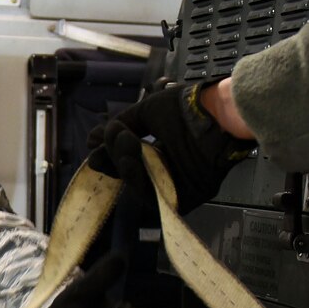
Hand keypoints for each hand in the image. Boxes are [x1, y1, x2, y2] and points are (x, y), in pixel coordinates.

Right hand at [86, 79, 254, 212]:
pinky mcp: (185, 198)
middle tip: (107, 141)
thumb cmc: (187, 109)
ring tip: (124, 143)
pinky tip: (132, 159)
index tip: (94, 145)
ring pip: (139, 185)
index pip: (129, 159)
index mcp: (162, 150)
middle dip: (115, 157)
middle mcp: (168, 169)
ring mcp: (176, 185)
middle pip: (131, 174)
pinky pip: (155, 197)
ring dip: (124, 165)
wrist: (216, 115)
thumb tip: (92, 138)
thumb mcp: (147, 111)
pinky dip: (139, 179)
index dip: (111, 153)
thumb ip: (122, 125)